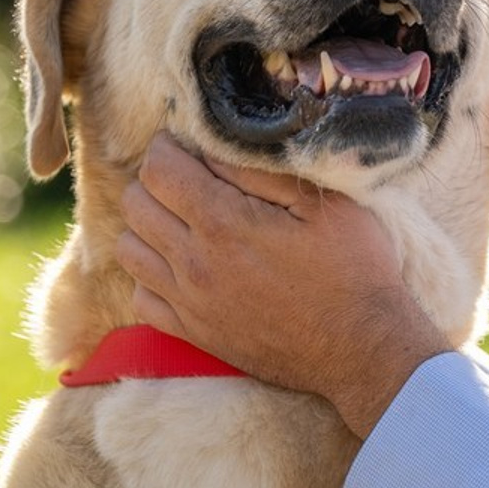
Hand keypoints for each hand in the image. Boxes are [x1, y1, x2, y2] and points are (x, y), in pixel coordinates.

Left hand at [116, 132, 451, 436]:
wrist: (359, 347)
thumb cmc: (353, 267)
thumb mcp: (323, 204)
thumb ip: (263, 172)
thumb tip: (215, 148)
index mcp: (224, 223)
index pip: (160, 170)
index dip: (167, 145)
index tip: (187, 140)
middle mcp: (194, 262)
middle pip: (136, 204)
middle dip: (156, 178)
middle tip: (190, 173)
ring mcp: (189, 302)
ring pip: (129, 249)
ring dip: (148, 223)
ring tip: (184, 215)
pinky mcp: (193, 333)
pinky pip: (142, 297)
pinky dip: (151, 272)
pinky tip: (185, 262)